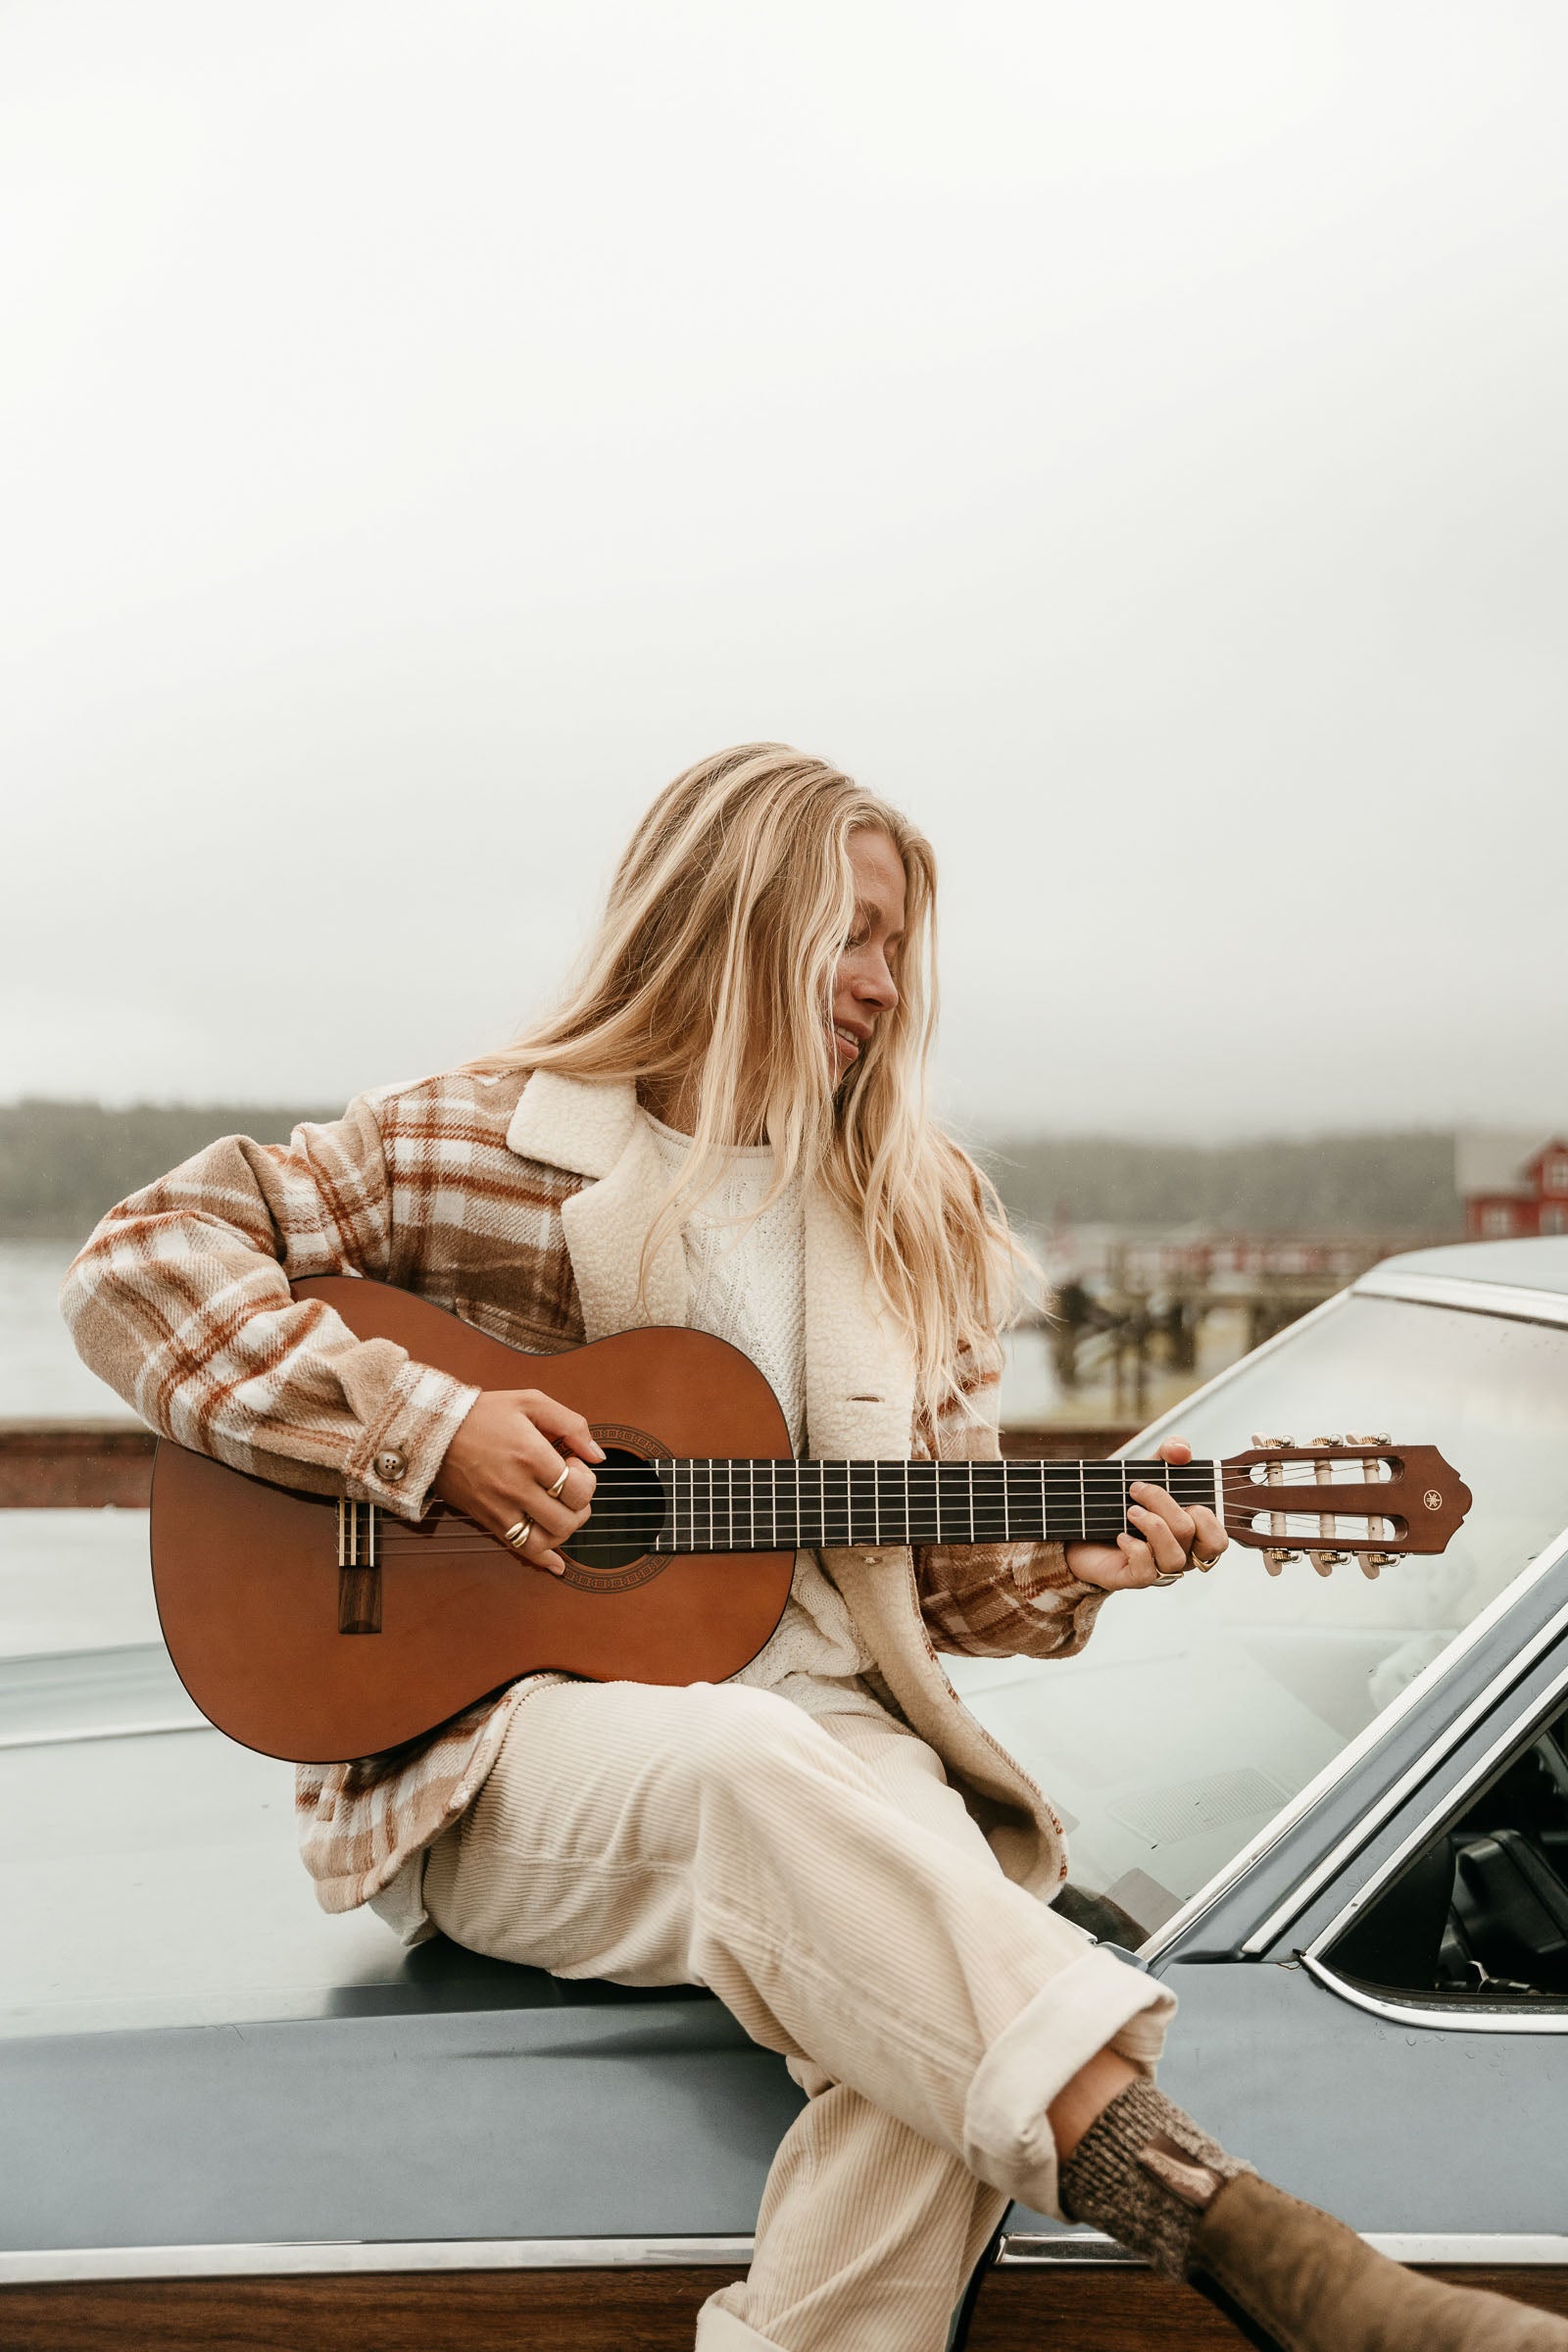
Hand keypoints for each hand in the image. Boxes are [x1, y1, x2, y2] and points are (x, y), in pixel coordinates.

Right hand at [434, 1389, 603, 1576]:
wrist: (432, 1431)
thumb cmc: (482, 1413)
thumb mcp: (530, 1401)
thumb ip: (572, 1424)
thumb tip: (598, 1455)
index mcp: (530, 1455)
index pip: (577, 1489)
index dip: (586, 1481)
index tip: (571, 1465)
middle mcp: (515, 1486)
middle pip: (566, 1520)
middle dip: (579, 1506)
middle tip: (567, 1487)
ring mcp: (498, 1507)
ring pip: (546, 1541)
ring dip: (563, 1530)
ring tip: (559, 1509)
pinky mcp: (486, 1519)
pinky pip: (519, 1549)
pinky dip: (543, 1560)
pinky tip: (557, 1563)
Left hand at [1063, 1438, 1227, 1592]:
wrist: (1082, 1522)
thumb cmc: (1125, 1499)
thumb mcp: (1151, 1468)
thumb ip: (1171, 1451)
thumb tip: (1181, 1451)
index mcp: (1192, 1535)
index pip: (1218, 1540)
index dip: (1205, 1515)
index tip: (1179, 1493)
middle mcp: (1180, 1555)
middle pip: (1193, 1536)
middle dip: (1164, 1503)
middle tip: (1136, 1489)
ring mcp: (1158, 1570)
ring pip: (1174, 1557)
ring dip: (1152, 1526)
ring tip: (1130, 1511)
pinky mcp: (1133, 1579)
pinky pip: (1147, 1570)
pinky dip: (1134, 1547)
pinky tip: (1120, 1535)